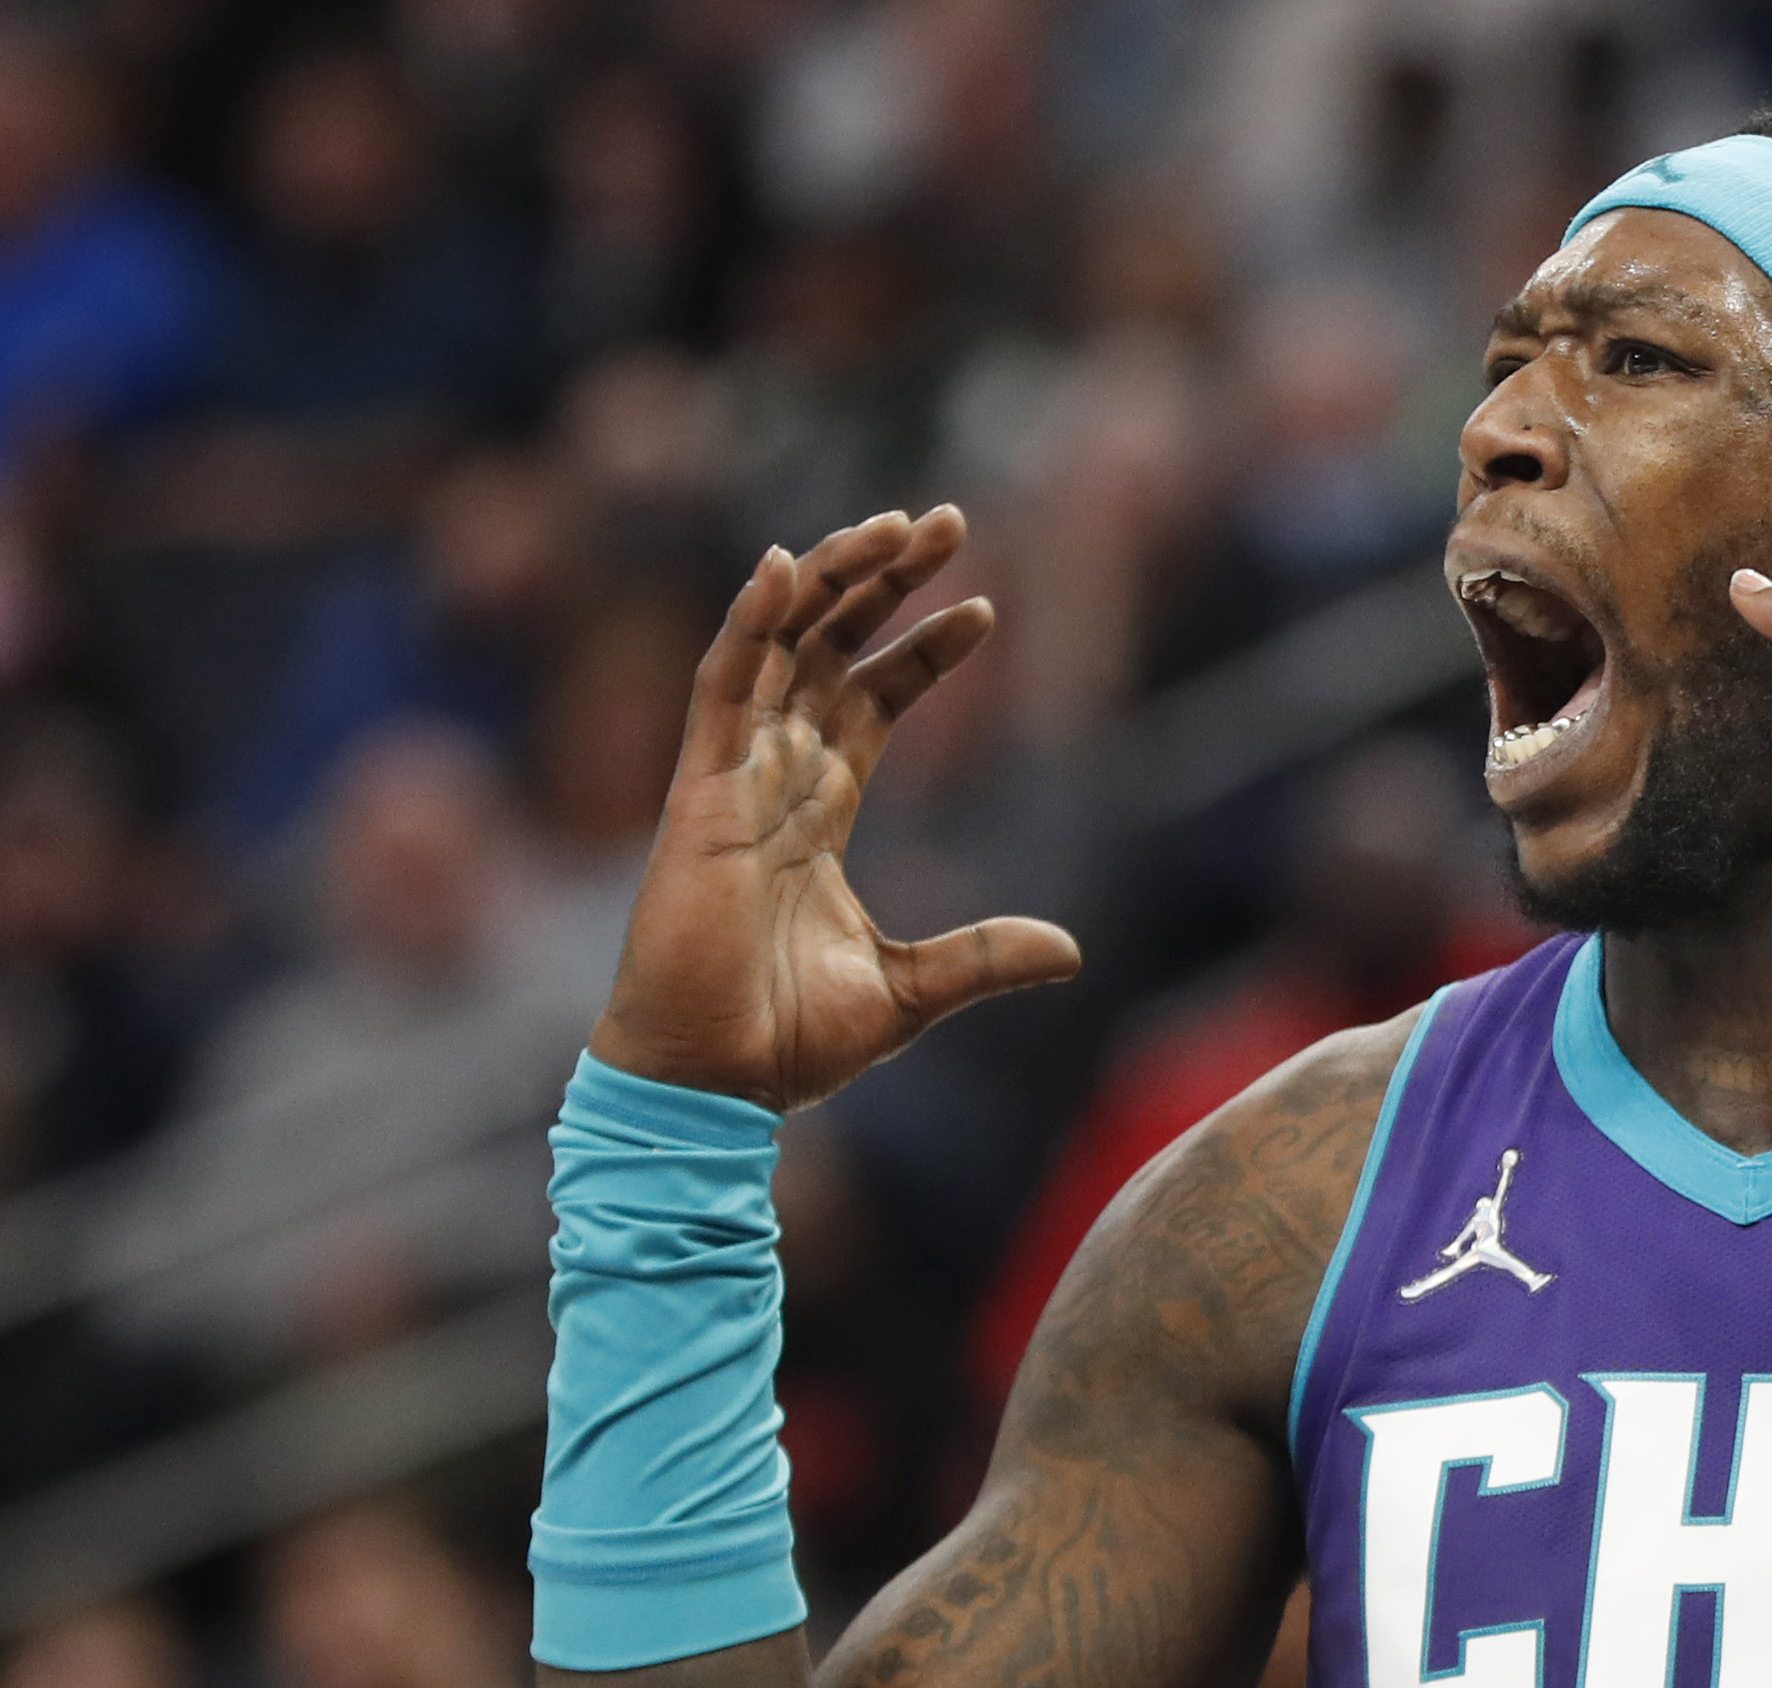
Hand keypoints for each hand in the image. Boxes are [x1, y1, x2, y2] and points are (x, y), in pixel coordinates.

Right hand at [592, 507, 1078, 1110]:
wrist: (714, 1084)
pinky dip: (749, 623)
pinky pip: (720, 686)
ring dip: (832, 578)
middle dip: (885, 583)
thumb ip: (985, 956)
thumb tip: (1072, 949)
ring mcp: (733, 779)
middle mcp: (775, 779)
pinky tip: (784, 565)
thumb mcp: (913, 990)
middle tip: (947, 520)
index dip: (922, 650)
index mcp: (820, 814)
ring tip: (894, 526)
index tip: (984, 608)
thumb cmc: (787, 1041)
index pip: (872, 702)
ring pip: (781, 646)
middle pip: (831, 650)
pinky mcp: (700, 794)